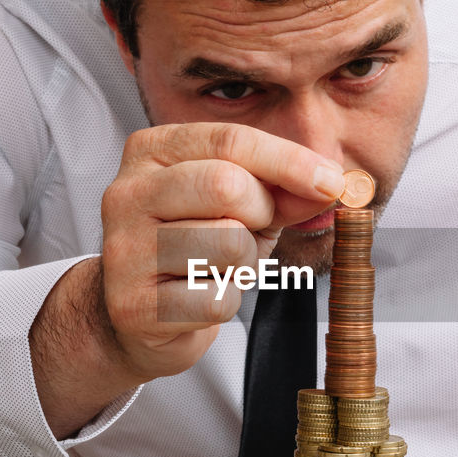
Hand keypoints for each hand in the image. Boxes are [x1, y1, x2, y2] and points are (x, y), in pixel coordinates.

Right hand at [30, 122, 341, 433]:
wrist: (139, 316)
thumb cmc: (195, 248)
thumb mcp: (242, 205)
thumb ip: (283, 189)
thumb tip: (329, 183)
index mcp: (150, 151)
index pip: (230, 140)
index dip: (290, 161)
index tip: (332, 182)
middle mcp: (126, 193)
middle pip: (227, 185)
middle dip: (261, 212)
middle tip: (252, 230)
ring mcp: (125, 250)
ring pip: (228, 243)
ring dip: (245, 262)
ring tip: (221, 266)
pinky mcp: (133, 306)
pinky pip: (217, 299)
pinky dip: (228, 300)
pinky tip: (202, 296)